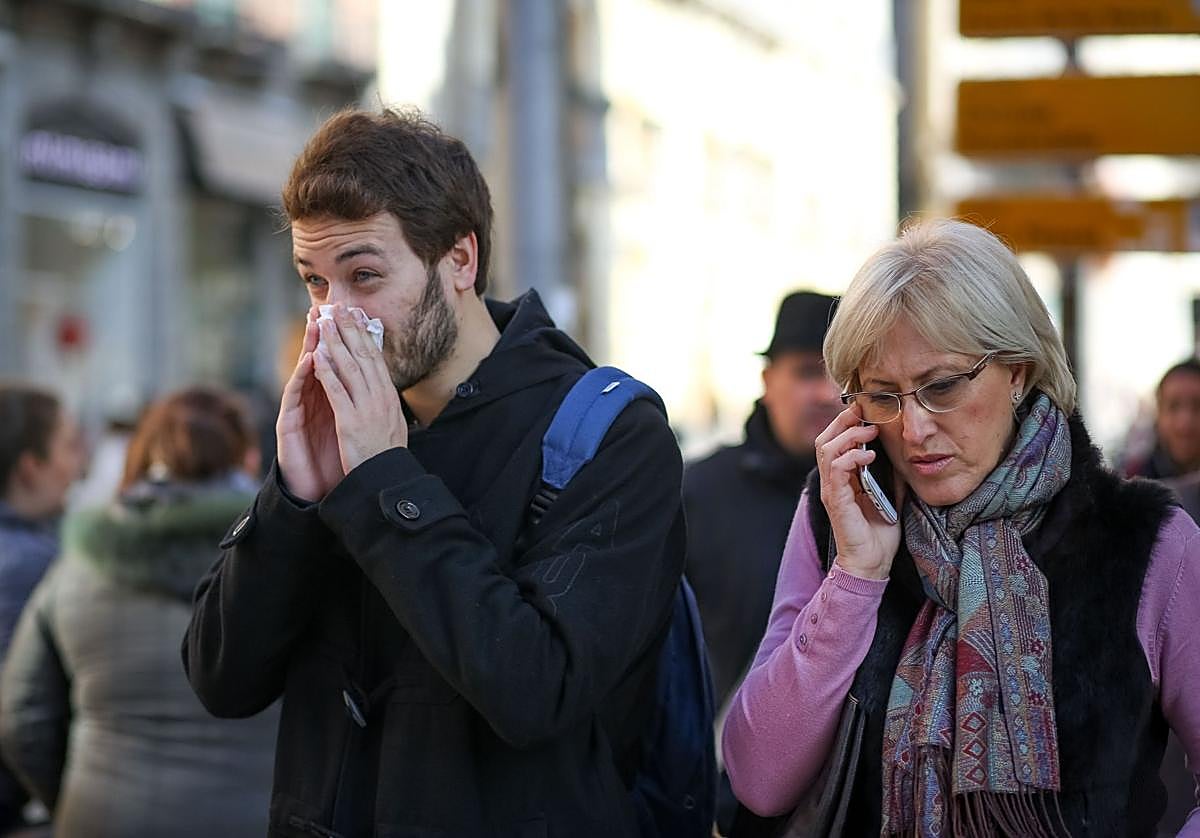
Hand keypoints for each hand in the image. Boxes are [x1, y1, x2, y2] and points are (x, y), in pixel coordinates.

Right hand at [276, 308, 344, 501]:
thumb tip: (377, 390)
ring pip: (304, 372)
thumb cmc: (336, 461)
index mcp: (330, 400)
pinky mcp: (288, 423)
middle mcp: (313, 401)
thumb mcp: (352, 429)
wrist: (319, 492)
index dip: (344, 343)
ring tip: (316, 323)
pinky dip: (303, 376)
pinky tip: (309, 359)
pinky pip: (296, 395)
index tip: (353, 318)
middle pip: (317, 362)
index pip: (337, 366)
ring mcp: (299, 410)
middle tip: (328, 307)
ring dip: (309, 346)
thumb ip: (357, 407)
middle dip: (323, 335)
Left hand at [312, 304, 408, 474]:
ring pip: (350, 367)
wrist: (387, 480)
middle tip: (340, 308)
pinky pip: (337, 391)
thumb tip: (382, 386)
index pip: (376, 359)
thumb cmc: (386, 455)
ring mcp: (367, 408)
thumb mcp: (392, 423)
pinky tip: (317, 357)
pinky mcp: (351, 422)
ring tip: (324, 323)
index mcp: (389, 397)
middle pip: (364, 356)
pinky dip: (326, 372)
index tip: (356, 317)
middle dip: (350, 330)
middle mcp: (380, 398)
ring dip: (335, 342)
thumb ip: (385, 403)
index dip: (364, 335)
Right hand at [814, 407, 905, 579]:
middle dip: (843, 421)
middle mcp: (832, 481)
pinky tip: (869, 456)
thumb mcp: (891, 493)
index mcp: (842, 477)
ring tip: (870, 432)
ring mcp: (832, 490)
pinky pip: (835, 470)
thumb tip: (902, 449)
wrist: (872, 563)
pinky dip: (850, 457)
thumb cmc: (879, 532)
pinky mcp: (836, 501)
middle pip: (824, 439)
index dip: (846, 422)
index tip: (866, 408)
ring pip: (826, 449)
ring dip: (849, 436)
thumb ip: (891, 472)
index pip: (834, 440)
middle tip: (864, 411)